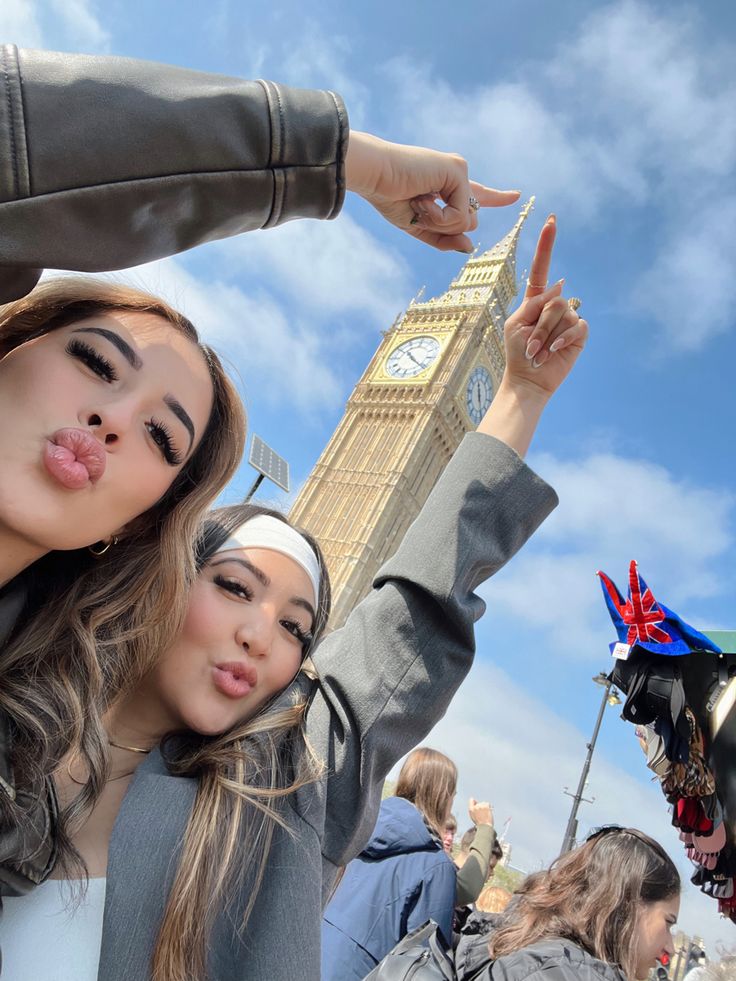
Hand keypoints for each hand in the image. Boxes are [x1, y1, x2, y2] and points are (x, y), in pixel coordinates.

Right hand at [345, 131, 519, 251]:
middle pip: (470, 222)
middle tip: (418, 209)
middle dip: (444, 228)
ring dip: (440, 223)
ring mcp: (459, 171)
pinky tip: (422, 200)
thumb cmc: (388, 196)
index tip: (516, 195)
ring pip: (468, 221)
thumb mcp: (417, 226)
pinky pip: (461, 215)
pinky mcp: (458, 170)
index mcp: (446, 184)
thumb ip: (443, 238)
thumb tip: (470, 247)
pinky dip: (440, 217)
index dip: (497, 197)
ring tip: (418, 203)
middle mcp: (456, 175)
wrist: (373, 175)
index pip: (476, 195)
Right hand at [468, 797, 492, 826]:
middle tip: (483, 814)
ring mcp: (481, 806)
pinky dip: (489, 807)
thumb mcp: (473, 816)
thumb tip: (475, 802)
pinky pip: (488, 804)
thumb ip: (473, 809)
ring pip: (484, 803)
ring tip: (486, 813)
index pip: (471, 800)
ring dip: (485, 807)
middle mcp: (475, 806)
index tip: (477, 805)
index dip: (475, 802)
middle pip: (479, 803)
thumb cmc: (479, 823)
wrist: (485, 826)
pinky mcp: (486, 806)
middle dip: (481, 807)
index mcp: (471, 809)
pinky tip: (490, 811)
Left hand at [477, 216, 587, 456]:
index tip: (551, 219)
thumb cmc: (517, 352)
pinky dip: (562, 338)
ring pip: (562, 313)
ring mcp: (568, 318)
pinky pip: (576, 326)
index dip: (547, 244)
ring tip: (539, 352)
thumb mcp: (517, 323)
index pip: (543, 268)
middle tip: (530, 346)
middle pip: (552, 299)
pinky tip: (553, 351)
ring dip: (546, 335)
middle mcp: (554, 305)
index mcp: (536, 300)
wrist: (528, 378)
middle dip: (538, 325)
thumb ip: (535, 302)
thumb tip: (560, 285)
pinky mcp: (579, 333)